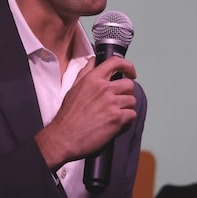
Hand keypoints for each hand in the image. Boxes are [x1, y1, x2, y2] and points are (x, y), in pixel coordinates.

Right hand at [34, 55, 136, 169]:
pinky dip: (126, 121)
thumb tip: (93, 60)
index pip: (115, 62)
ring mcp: (111, 103)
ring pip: (132, 101)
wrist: (64, 137)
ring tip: (114, 115)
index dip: (127, 66)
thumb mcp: (74, 88)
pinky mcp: (117, 118)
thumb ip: (85, 72)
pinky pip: (132, 115)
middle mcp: (104, 89)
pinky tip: (116, 125)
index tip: (131, 73)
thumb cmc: (68, 115)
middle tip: (118, 102)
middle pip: (129, 85)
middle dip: (125, 94)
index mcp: (93, 79)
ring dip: (126, 109)